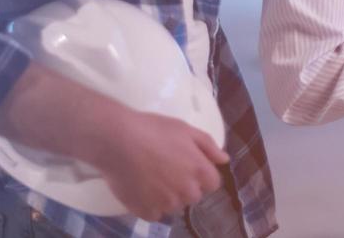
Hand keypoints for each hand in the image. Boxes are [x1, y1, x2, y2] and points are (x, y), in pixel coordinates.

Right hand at [93, 109, 228, 222]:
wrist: (118, 141)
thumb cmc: (153, 130)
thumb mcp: (185, 129)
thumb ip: (209, 146)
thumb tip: (224, 160)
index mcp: (199, 170)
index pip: (213, 183)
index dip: (202, 174)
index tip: (188, 165)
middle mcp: (187, 191)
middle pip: (193, 196)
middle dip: (185, 185)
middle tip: (167, 169)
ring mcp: (167, 204)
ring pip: (174, 205)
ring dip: (168, 195)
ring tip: (151, 177)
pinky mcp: (147, 212)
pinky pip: (155, 213)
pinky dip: (150, 205)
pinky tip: (141, 188)